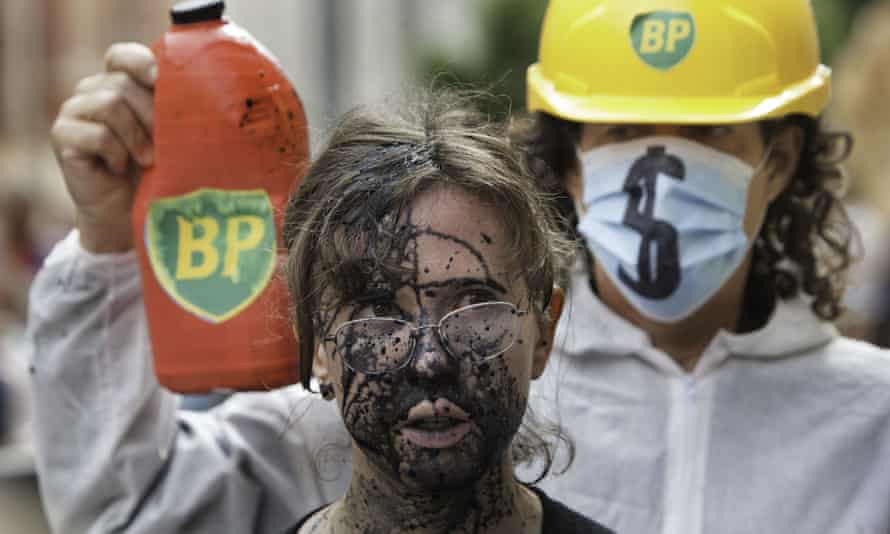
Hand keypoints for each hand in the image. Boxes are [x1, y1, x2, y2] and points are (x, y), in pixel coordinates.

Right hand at [50, 42, 155, 253]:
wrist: (128, 212)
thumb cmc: (155, 171)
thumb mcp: (169, 136)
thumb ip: (173, 110)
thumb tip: (199, 93)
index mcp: (119, 84)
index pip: (122, 56)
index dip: (140, 62)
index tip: (160, 79)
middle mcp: (92, 91)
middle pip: (122, 83)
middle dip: (151, 114)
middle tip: (164, 143)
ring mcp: (74, 111)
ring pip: (109, 103)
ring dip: (136, 136)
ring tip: (147, 159)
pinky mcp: (62, 135)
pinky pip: (97, 133)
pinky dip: (116, 153)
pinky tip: (119, 167)